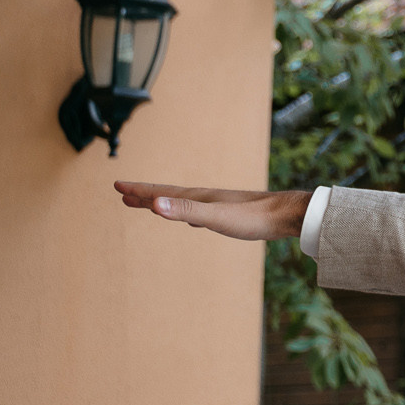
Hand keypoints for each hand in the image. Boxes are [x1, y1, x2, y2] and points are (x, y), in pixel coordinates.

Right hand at [113, 180, 312, 241]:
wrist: (287, 216)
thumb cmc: (253, 218)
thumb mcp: (216, 217)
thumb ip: (187, 211)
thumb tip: (155, 203)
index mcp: (199, 197)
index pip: (161, 192)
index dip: (139, 190)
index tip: (117, 186)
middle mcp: (207, 197)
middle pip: (169, 195)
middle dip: (145, 194)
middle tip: (123, 193)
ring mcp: (219, 205)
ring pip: (183, 202)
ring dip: (164, 202)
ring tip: (150, 204)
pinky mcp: (231, 214)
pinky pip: (200, 212)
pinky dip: (187, 212)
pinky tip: (193, 217)